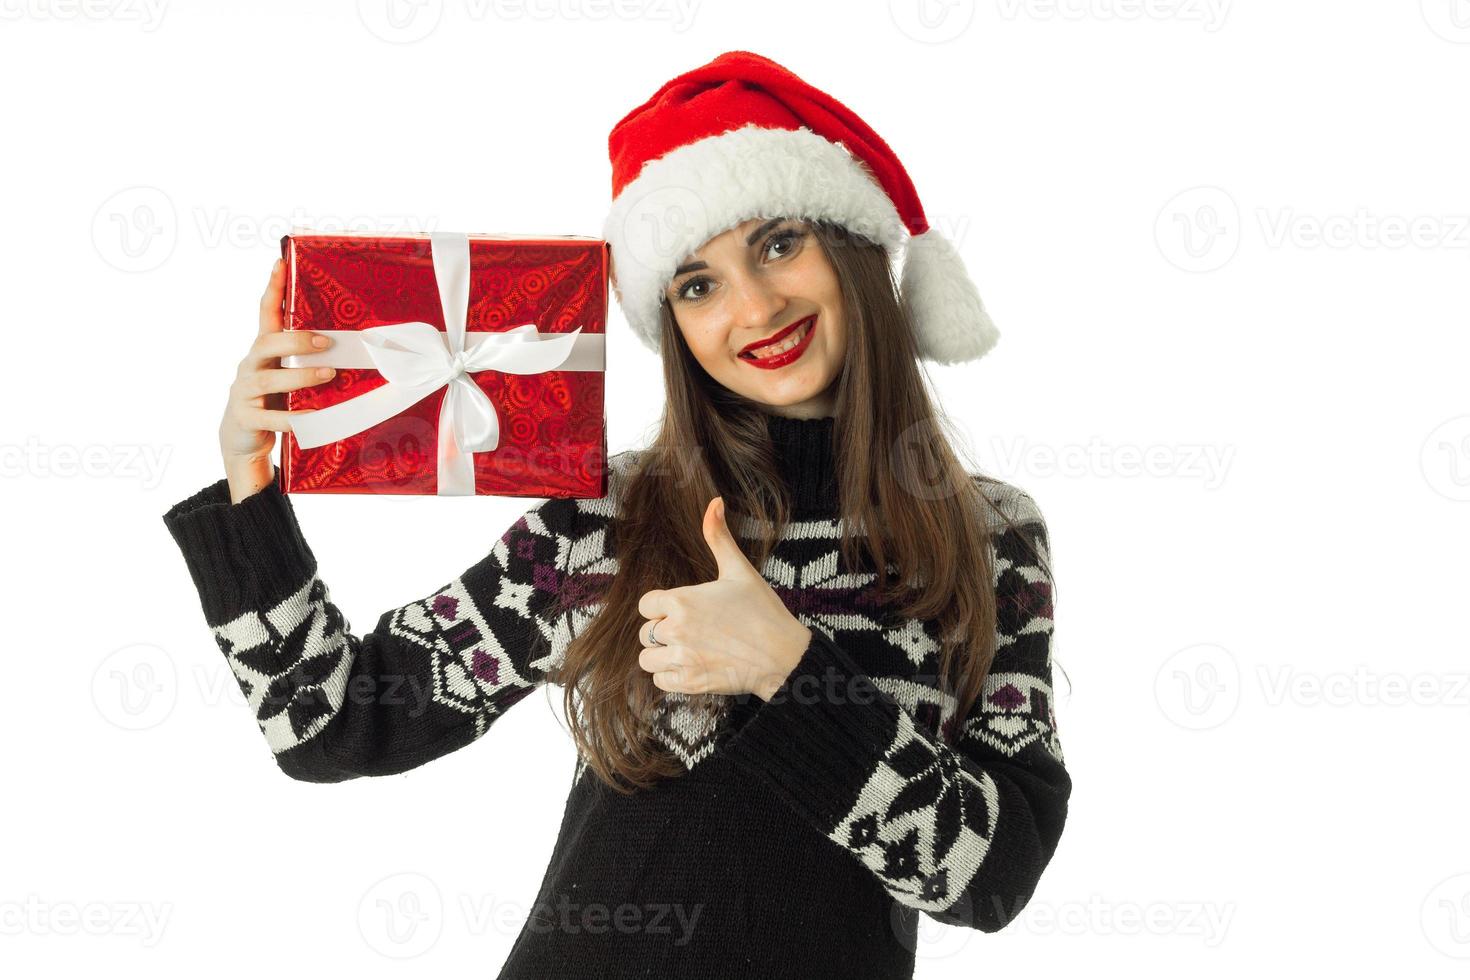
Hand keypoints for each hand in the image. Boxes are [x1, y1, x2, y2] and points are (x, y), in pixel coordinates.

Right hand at [218, 258, 333, 502]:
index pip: (264, 313)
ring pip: (269, 379)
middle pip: (266, 343)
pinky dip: (293, 418)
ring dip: (301, 376)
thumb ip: (305, 360)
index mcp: (262, 351)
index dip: (272, 288)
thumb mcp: (285, 374)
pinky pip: (271, 417)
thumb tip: (348, 346)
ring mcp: (244, 392)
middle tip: (327, 343)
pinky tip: (312, 418)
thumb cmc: (273, 400)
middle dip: (297, 340)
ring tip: (329, 374)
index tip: (280, 263)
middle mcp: (250, 366)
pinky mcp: (246, 418)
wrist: (242, 438)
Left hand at [637, 497, 812, 700]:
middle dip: (662, 631)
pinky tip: (692, 666)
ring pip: (647, 659)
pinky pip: (659, 681)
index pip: (646, 605)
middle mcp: (676, 630)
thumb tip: (715, 502)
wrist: (783, 655)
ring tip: (688, 650)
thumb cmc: (763, 612)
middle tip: (692, 631)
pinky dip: (670, 676)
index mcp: (681, 600)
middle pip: (645, 632)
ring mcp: (681, 659)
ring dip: (662, 655)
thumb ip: (718, 537)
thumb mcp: (739, 570)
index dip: (661, 607)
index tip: (682, 611)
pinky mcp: (689, 683)